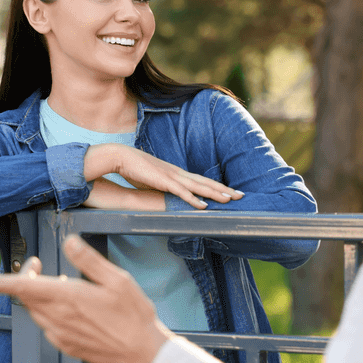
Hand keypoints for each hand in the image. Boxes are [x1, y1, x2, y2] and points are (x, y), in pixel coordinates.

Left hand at [0, 235, 173, 362]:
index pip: (22, 288)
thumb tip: (69, 242)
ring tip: (64, 286)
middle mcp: (58, 318)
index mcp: (67, 298)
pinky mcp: (66, 345)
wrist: (142, 353)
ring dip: (40, 295)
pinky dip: (52, 312)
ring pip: (37, 311)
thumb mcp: (116, 279)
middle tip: (38, 265)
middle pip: (28, 297)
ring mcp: (60, 334)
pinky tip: (73, 308)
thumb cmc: (133, 315)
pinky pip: (49, 325)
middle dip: (27, 279)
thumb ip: (88, 259)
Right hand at [85, 143, 242, 208]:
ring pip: (198, 187)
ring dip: (214, 193)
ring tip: (229, 199)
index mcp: (177, 173)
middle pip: (206, 182)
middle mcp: (179, 174)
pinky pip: (181, 192)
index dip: (217, 186)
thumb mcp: (154, 180)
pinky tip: (203, 206)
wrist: (122, 157)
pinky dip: (193, 199)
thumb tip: (169, 195)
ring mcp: (172, 177)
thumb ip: (164, 187)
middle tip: (241, 195)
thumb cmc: (136, 169)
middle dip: (224, 189)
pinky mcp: (163, 182)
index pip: (202, 180)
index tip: (230, 191)